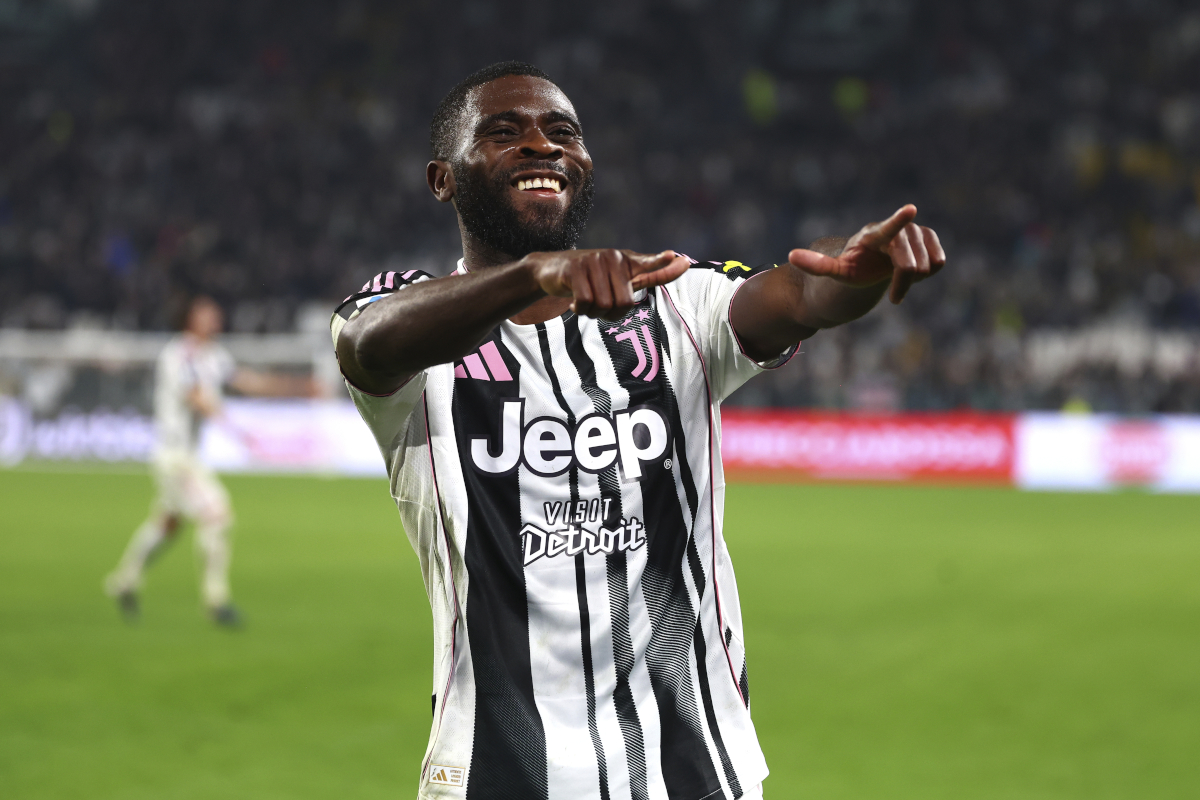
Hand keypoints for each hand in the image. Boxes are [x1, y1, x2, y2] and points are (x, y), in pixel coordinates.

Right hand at [525, 249, 689, 318]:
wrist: (551, 271)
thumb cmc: (590, 278)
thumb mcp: (616, 277)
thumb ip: (645, 275)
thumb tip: (679, 261)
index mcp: (626, 262)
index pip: (649, 265)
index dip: (664, 266)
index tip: (682, 260)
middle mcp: (613, 258)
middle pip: (624, 303)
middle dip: (610, 314)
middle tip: (598, 308)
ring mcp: (594, 261)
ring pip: (604, 305)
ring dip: (593, 313)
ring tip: (585, 303)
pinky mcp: (575, 269)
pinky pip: (585, 302)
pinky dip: (580, 309)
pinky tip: (574, 303)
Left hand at [786, 205, 945, 303]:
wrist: (872, 262)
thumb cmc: (854, 266)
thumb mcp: (836, 270)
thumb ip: (816, 265)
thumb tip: (790, 256)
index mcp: (874, 235)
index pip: (888, 228)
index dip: (899, 220)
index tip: (910, 210)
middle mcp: (897, 229)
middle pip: (910, 265)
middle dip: (902, 284)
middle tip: (893, 296)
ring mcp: (917, 232)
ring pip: (928, 265)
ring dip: (914, 279)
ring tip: (899, 275)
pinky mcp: (931, 238)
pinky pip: (940, 262)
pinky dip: (929, 272)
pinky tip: (914, 268)